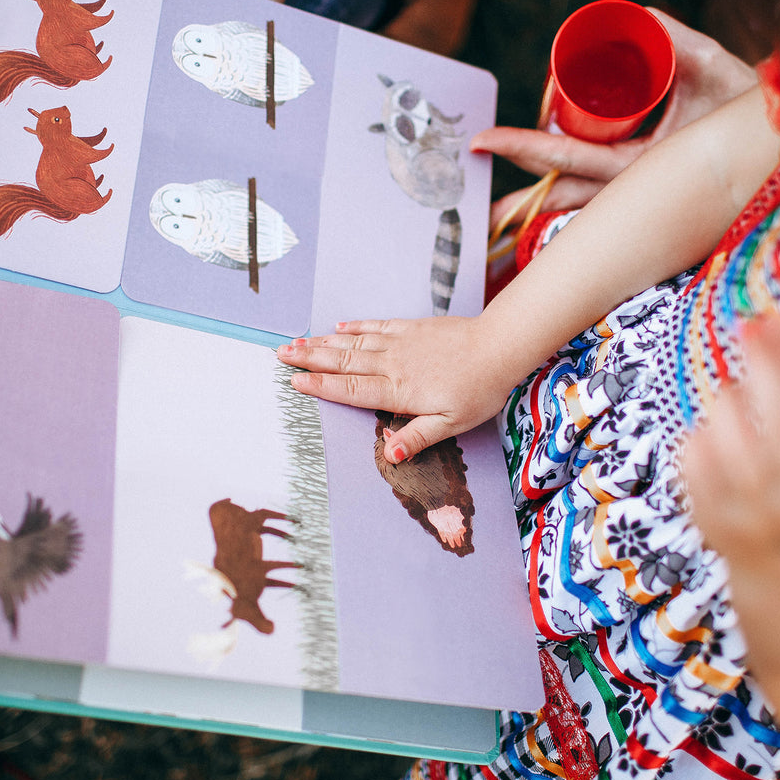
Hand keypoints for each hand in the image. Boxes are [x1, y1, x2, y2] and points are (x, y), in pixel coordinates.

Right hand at [276, 316, 521, 462]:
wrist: (499, 346)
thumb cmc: (479, 390)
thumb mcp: (451, 424)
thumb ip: (417, 436)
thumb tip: (390, 454)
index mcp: (399, 390)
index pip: (351, 389)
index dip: (321, 386)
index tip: (293, 381)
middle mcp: (393, 363)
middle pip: (343, 361)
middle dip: (309, 358)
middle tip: (280, 354)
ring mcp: (401, 342)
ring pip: (354, 342)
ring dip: (323, 342)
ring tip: (297, 340)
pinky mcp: (412, 327)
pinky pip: (376, 325)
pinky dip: (355, 326)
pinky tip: (339, 326)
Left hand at [483, 10, 757, 229]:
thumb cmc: (751, 110)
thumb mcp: (715, 67)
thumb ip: (679, 41)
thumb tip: (641, 18)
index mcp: (646, 168)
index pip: (570, 158)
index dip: (526, 147)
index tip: (484, 141)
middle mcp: (638, 188)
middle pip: (564, 187)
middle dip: (520, 195)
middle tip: (475, 185)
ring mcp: (642, 194)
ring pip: (581, 197)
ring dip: (541, 201)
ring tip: (499, 210)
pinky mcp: (648, 190)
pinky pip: (602, 194)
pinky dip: (573, 196)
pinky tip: (544, 200)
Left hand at [681, 315, 779, 563]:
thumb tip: (768, 323)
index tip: (769, 321)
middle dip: (762, 363)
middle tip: (747, 327)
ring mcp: (755, 516)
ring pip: (729, 428)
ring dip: (729, 399)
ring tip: (736, 401)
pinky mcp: (712, 521)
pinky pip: (694, 452)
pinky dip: (701, 433)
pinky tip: (715, 441)